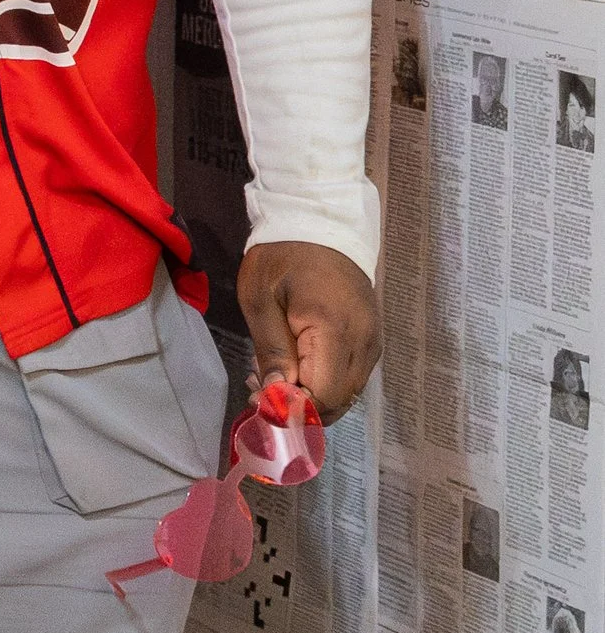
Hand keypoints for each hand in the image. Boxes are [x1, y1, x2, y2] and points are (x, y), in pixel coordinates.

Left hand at [237, 239, 379, 424]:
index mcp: (335, 331)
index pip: (323, 396)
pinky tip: (295, 366)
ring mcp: (372, 342)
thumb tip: (276, 398)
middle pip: (338, 402)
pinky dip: (325, 382)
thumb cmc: (283, 257)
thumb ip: (272, 351)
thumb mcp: (261, 300)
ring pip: (347, 393)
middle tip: (261, 389)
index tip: (259, 399)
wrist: (322, 223)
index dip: (293, 409)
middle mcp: (364, 342)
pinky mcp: (371, 339)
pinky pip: (351, 376)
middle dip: (300, 407)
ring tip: (274, 375)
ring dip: (312, 397)